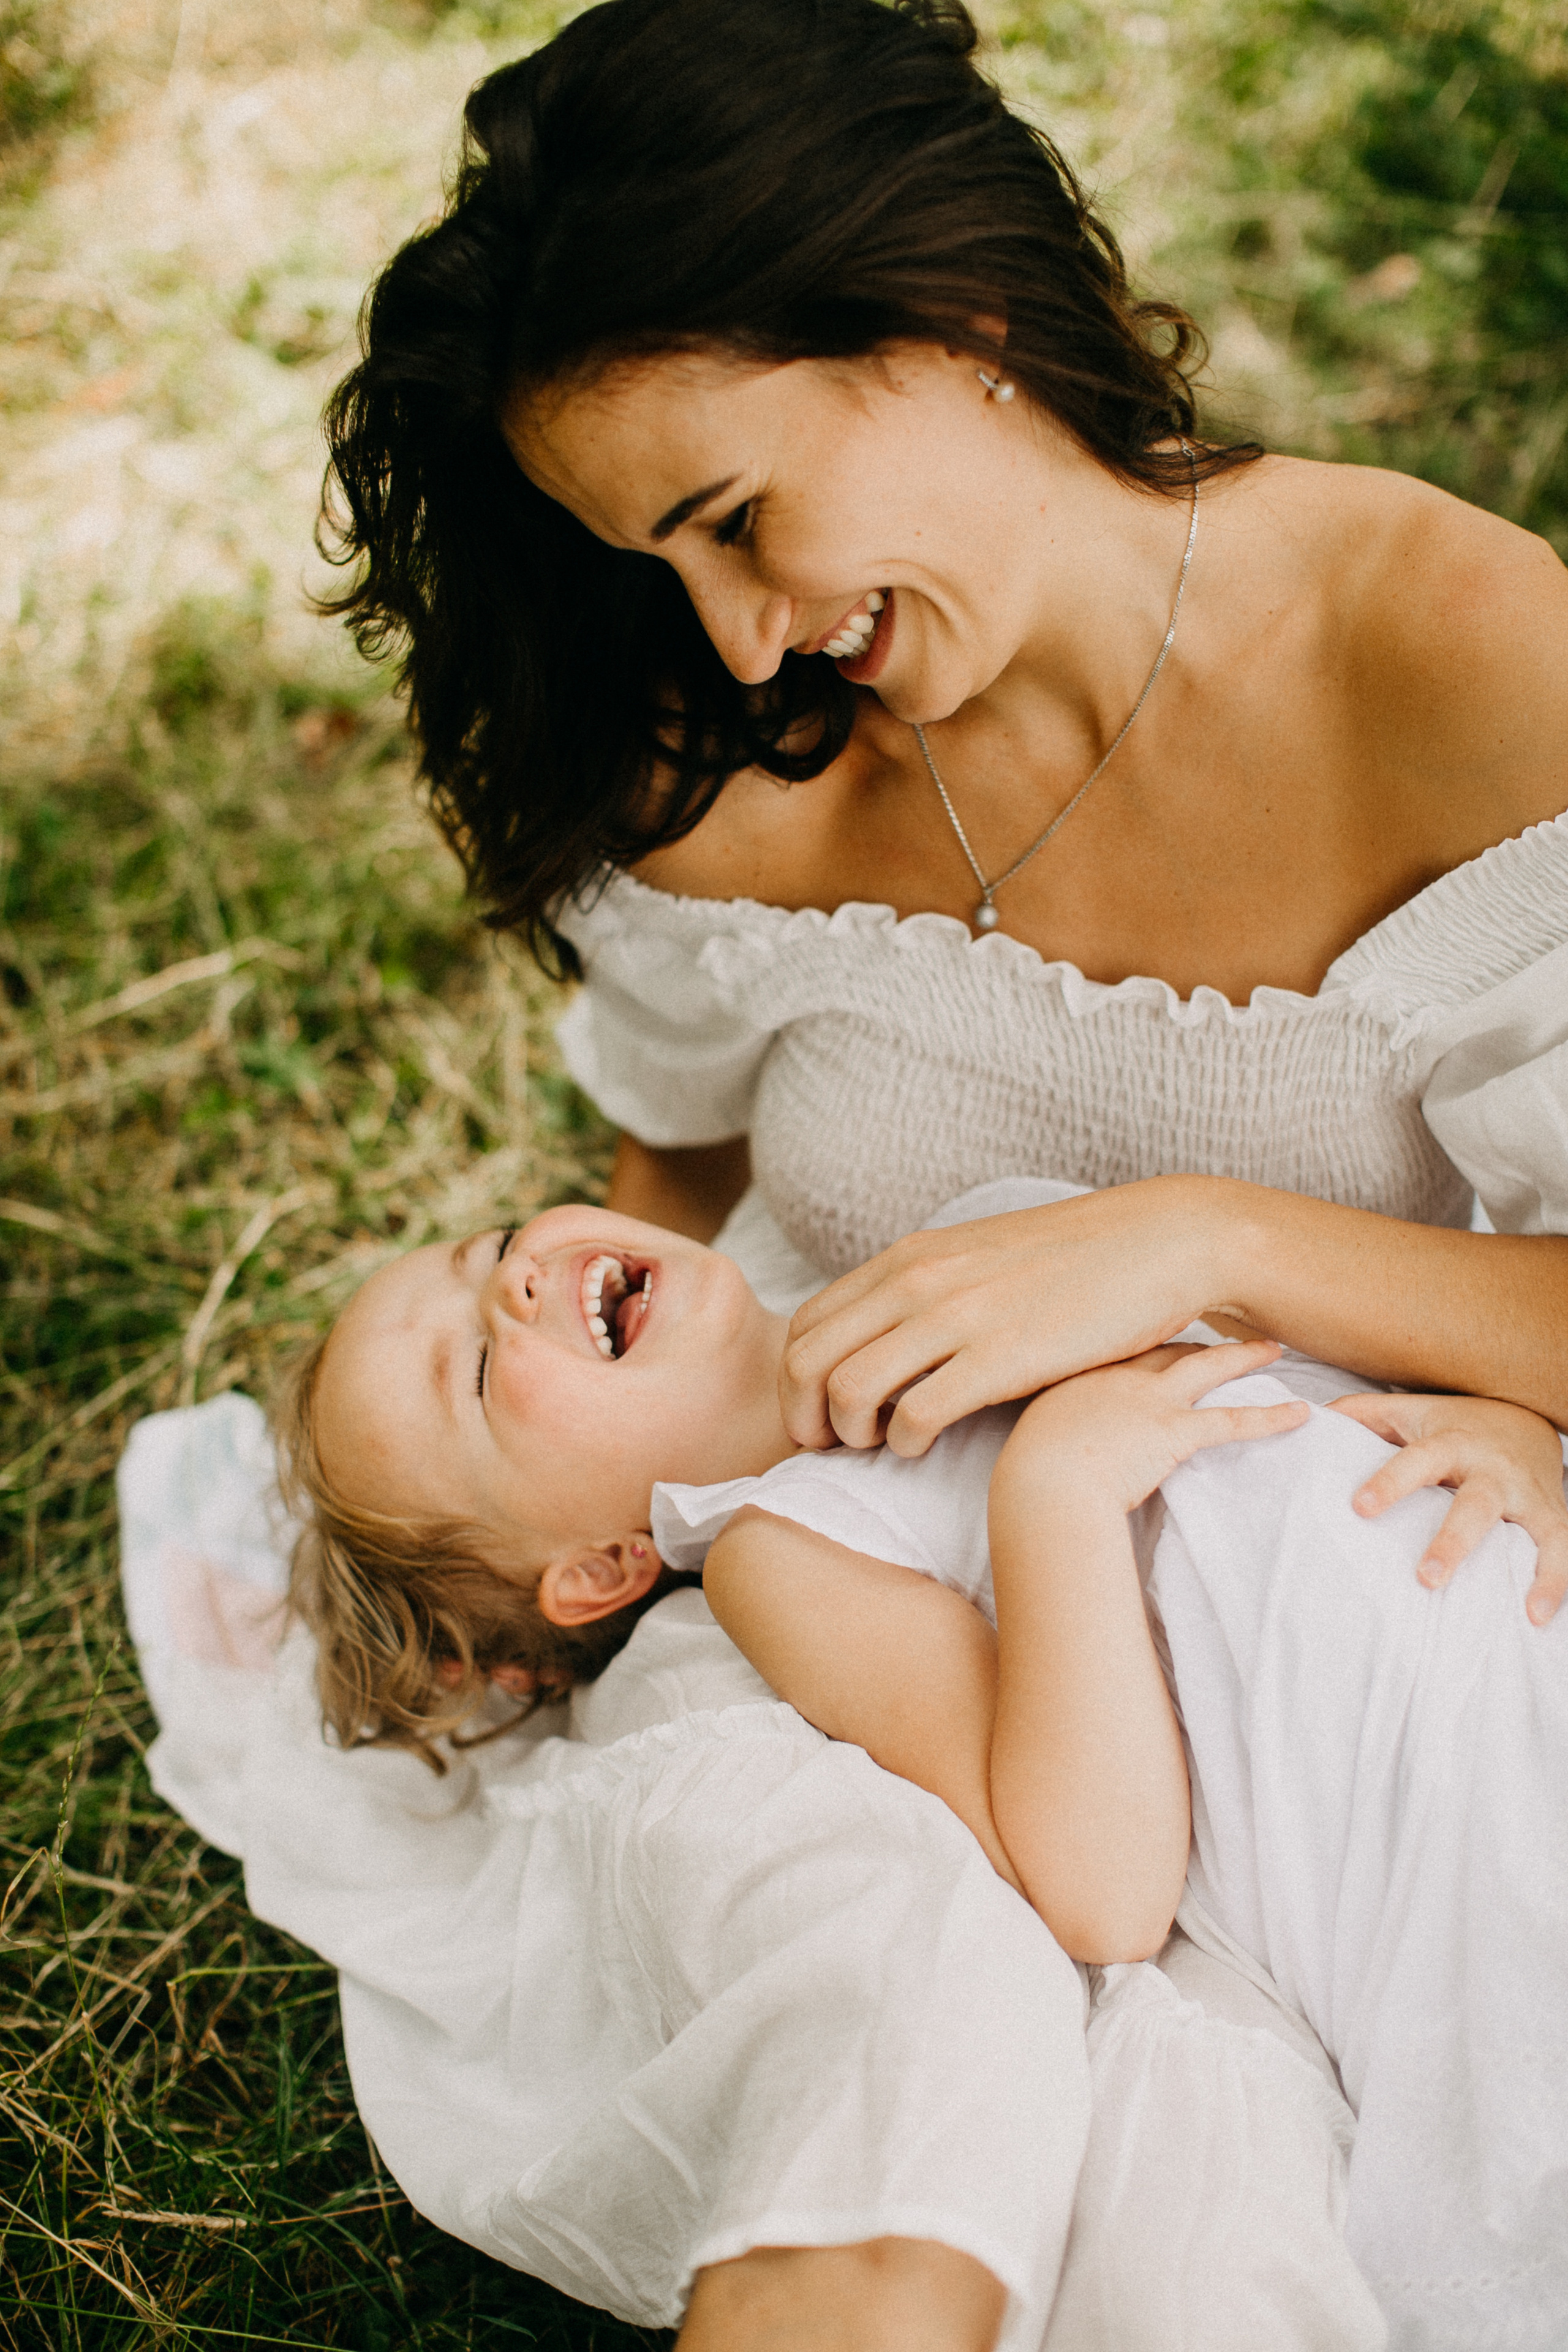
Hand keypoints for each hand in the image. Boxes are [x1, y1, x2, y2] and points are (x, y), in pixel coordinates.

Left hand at [782, 1178, 1229, 1453]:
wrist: (1163, 1241)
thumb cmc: (1075, 1260)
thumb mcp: (978, 1256)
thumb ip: (924, 1288)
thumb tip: (882, 1338)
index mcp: (908, 1257)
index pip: (806, 1324)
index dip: (798, 1381)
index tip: (822, 1414)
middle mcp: (919, 1281)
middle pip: (806, 1360)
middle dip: (804, 1415)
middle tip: (832, 1445)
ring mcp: (959, 1317)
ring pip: (849, 1390)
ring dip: (850, 1434)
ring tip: (881, 1445)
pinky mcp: (1003, 1357)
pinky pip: (916, 1415)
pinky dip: (906, 1443)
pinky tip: (926, 1447)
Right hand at [996, 1339, 1309, 1517]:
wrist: (1041, 1486)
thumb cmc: (1029, 1473)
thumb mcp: (1033, 1437)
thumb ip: (1054, 1430)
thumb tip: (1060, 1445)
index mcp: (1082, 1373)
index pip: (1125, 1343)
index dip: (1151, 1329)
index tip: (1168, 1317)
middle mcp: (1119, 1375)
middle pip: (1169, 1343)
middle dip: (1200, 1332)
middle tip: (1227, 1323)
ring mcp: (1149, 1399)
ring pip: (1208, 1366)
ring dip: (1245, 1356)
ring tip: (1273, 1349)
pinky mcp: (1175, 1431)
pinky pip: (1233, 1420)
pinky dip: (1270, 1417)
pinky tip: (1299, 1414)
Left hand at [1328, 1391, 1567, 1625]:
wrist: (1526, 1418)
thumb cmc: (1452, 1423)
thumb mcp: (1409, 1412)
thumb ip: (1362, 1415)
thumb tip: (1306, 1418)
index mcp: (1450, 1442)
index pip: (1416, 1461)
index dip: (1389, 1482)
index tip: (1359, 1508)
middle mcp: (1492, 1470)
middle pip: (1475, 1506)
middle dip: (1454, 1542)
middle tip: (1427, 1578)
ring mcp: (1527, 1495)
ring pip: (1535, 1532)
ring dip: (1532, 1571)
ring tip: (1521, 1610)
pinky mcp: (1553, 1515)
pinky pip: (1562, 1550)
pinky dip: (1557, 1583)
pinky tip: (1539, 1617)